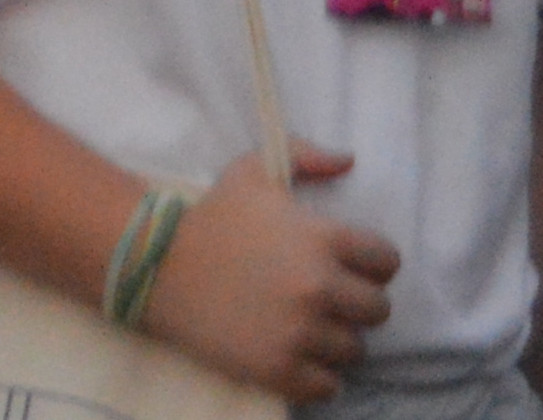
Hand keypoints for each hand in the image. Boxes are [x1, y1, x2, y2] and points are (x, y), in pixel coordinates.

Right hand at [144, 148, 396, 400]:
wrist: (156, 263)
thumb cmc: (210, 215)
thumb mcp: (253, 171)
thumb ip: (306, 156)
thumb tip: (350, 160)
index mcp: (322, 239)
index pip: (386, 261)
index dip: (372, 263)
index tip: (350, 266)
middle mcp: (319, 287)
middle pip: (378, 310)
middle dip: (356, 303)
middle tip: (326, 298)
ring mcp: (299, 332)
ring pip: (354, 349)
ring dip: (336, 339)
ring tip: (308, 327)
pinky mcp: (278, 368)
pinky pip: (328, 385)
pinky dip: (317, 375)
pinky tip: (297, 355)